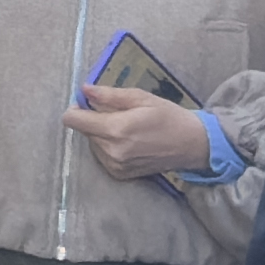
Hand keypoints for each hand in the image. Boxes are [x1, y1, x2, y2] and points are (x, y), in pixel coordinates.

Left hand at [68, 83, 231, 187]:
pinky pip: (102, 156)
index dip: (77, 109)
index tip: (89, 104)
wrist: (192, 145)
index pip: (73, 120)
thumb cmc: (168, 116)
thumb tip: (84, 90)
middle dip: (94, 120)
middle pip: (83, 131)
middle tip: (118, 114)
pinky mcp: (119, 174)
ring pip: (92, 143)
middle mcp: (111, 151)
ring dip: (101, 134)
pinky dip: (109, 147)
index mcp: (115, 130)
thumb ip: (109, 95)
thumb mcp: (141, 98)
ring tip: (127, 129)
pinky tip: (129, 142)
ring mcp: (115, 165)